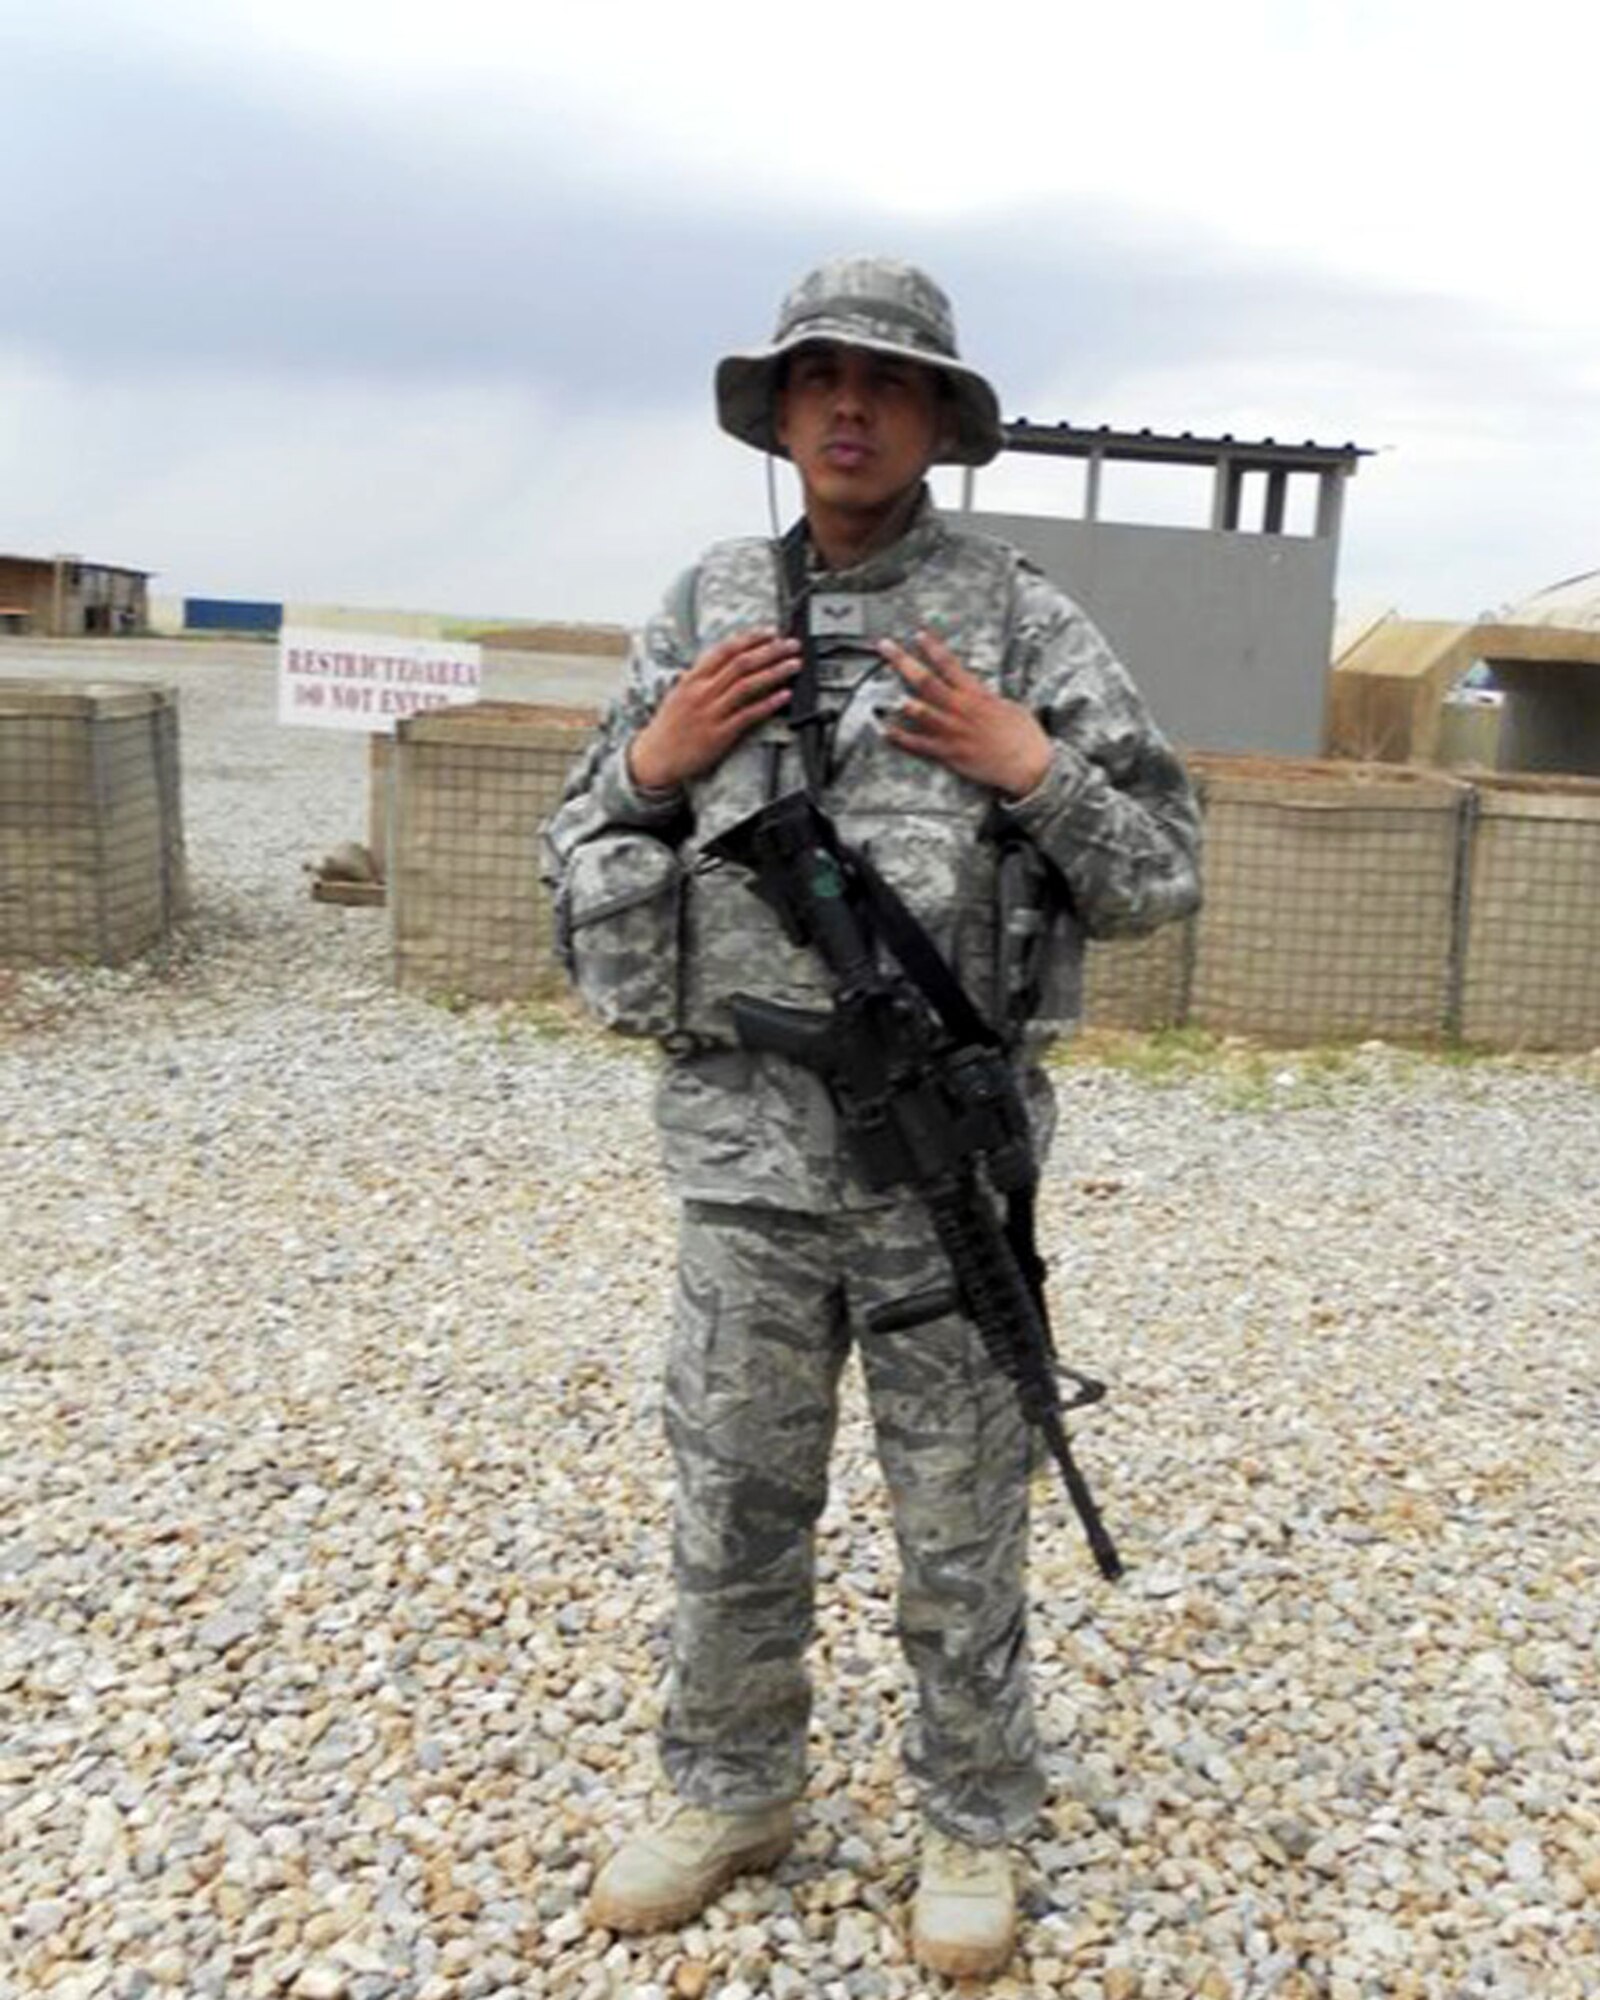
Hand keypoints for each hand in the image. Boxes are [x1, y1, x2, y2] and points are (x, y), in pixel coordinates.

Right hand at [627, 631, 799, 789]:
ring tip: (793, 665)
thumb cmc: (669, 727)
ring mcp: (711, 713)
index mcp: (692, 679)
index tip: (770, 632)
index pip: (725, 650)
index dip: (751, 638)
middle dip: (770, 651)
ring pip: (747, 685)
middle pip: (741, 663)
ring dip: (774, 672)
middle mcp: (702, 692)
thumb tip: (724, 661)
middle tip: (791, 645)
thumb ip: (701, 677)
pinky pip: (748, 715)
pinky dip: (768, 703)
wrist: (655, 757)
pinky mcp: (720, 734)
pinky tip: (784, 695)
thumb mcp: (679, 693)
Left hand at [880, 629, 1052, 797]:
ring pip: (921, 713)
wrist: (1029, 764)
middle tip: (885, 647)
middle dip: (903, 661)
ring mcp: (953, 731)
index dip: (932, 647)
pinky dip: (901, 738)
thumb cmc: (1022, 735)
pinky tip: (886, 730)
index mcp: (976, 694)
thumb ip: (983, 696)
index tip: (918, 635)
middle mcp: (961, 709)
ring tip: (885, 692)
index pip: (950, 664)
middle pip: (926, 681)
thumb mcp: (1006, 705)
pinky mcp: (949, 754)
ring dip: (902, 701)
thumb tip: (973, 689)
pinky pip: (920, 745)